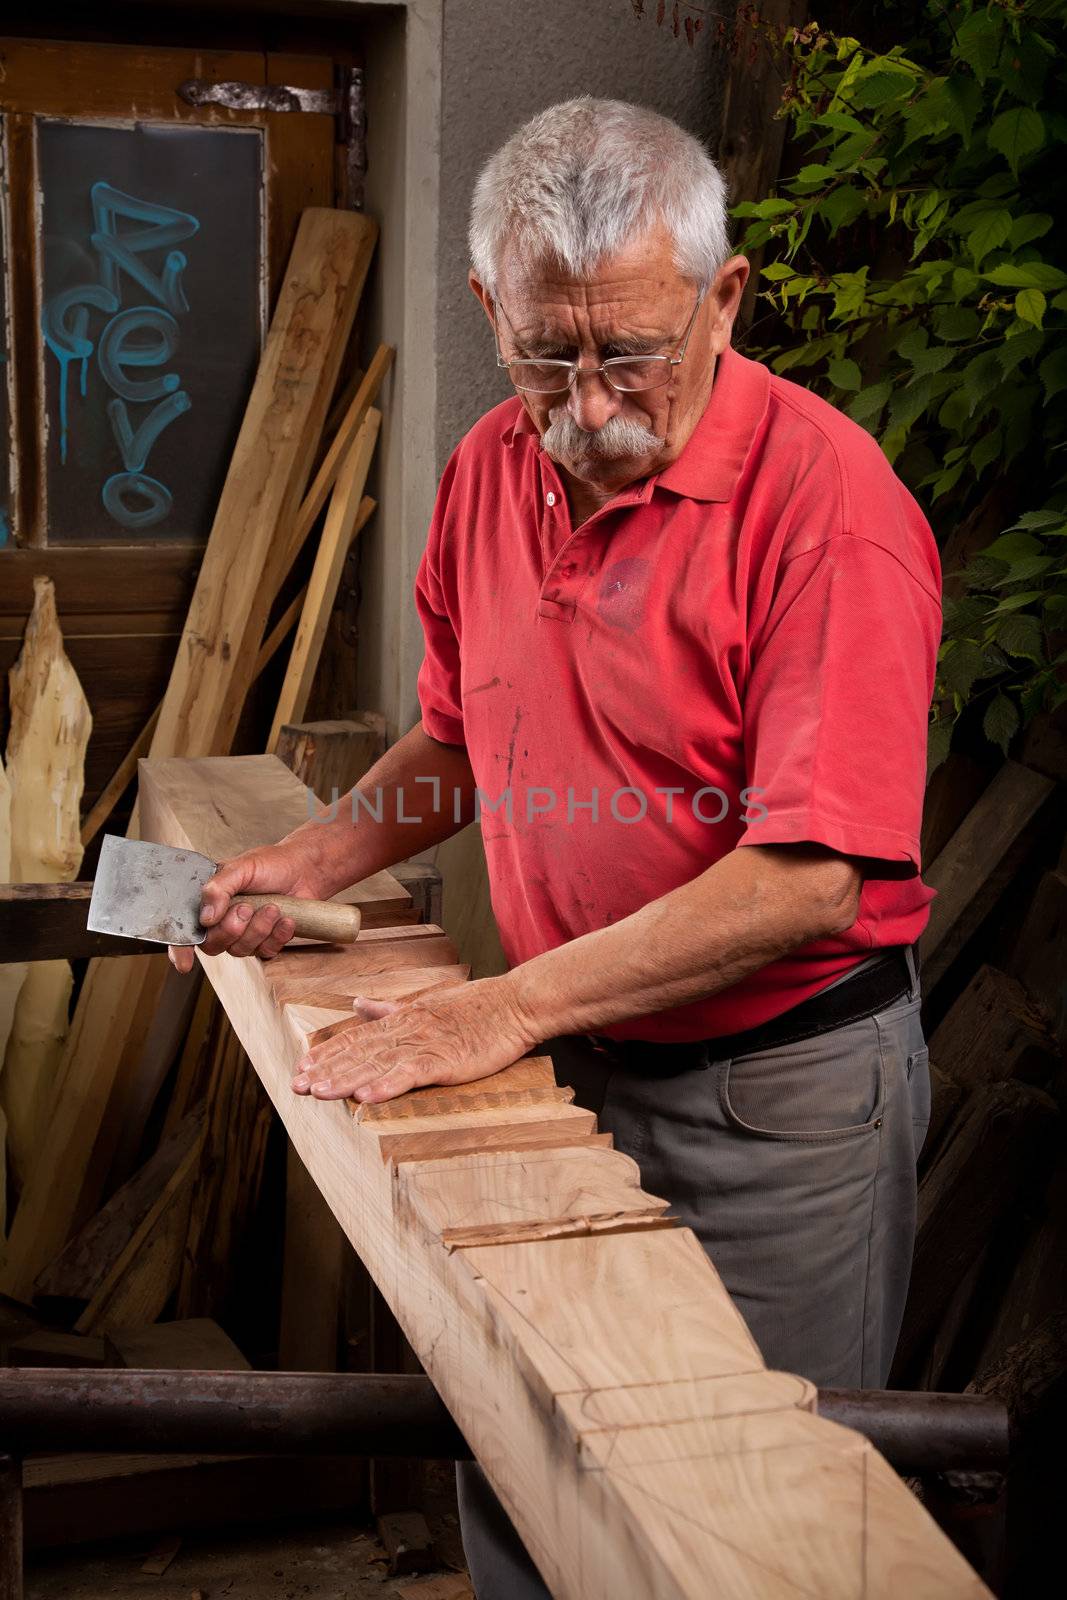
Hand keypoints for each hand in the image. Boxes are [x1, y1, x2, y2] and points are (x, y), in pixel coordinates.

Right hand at [168, 842, 325, 974]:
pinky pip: (266, 952)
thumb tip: (206, 917)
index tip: (185, 963)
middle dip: (231, 929)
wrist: (304, 869)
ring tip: (272, 907)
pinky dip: (277, 936)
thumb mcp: (241, 867)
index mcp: (209, 902)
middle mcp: (222, 922)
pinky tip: (286, 920)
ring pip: (240, 950)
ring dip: (258, 929)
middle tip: (247, 907)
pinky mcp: (267, 942)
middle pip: (213, 945)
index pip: (186, 931)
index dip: (180, 950)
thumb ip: (219, 887)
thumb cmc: (269, 865)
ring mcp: (245, 934)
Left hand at [290, 975, 537, 1104]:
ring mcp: (425, 1046)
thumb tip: (358, 1004)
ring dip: (347, 1080)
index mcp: (402, 1020)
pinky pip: (411, 1075)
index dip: (328, 1053)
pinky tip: (366, 1097)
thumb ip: (389, 1008)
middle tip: (297, 1086)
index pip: (357, 1037)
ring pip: (378, 1064)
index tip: (302, 1066)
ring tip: (320, 1094)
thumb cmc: (477, 1006)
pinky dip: (387, 1085)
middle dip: (326, 1070)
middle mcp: (407, 1031)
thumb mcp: (427, 1003)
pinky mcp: (445, 1062)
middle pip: (359, 1053)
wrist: (514, 1004)